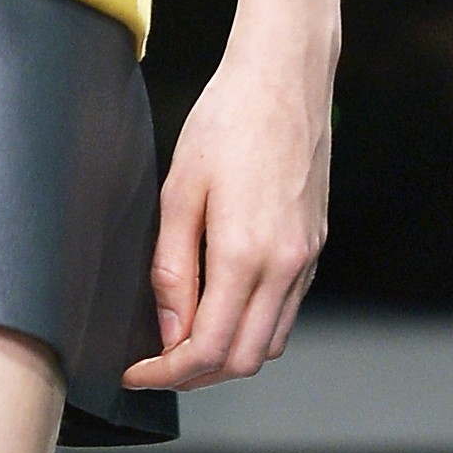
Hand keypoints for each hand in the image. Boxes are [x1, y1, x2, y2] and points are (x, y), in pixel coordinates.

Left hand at [126, 34, 330, 391]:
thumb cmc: (227, 120)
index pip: (207, 349)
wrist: (284, 77)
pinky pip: (287, 311)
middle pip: (243, 360)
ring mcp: (306, 258)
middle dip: (196, 375)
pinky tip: (223, 307)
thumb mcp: (180, 191)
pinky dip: (254, 327)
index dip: (167, 373)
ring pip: (271, 343)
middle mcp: (285, 265)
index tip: (138, 371)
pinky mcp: (315, 247)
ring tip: (186, 341)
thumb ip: (172, 268)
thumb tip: (169, 330)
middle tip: (157, 364)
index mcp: (246, 254)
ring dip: (228, 355)